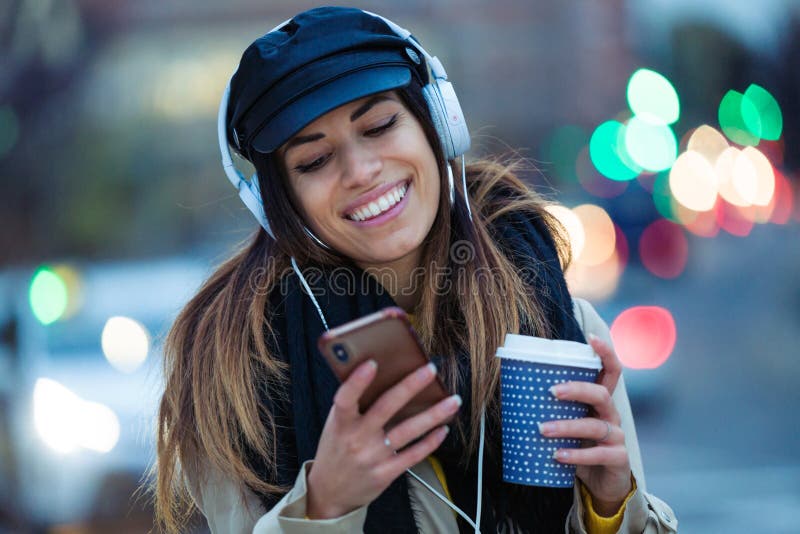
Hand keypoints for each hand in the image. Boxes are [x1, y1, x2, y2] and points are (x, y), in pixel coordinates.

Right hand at [306, 359, 461, 518]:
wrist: (330, 492)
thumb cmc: (336, 448)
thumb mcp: (336, 425)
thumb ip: (353, 404)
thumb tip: (381, 375)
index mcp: (341, 423)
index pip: (346, 399)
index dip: (357, 381)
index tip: (373, 363)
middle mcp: (357, 439)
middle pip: (386, 408)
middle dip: (410, 386)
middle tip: (430, 369)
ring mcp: (373, 457)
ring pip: (408, 431)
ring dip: (434, 415)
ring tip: (453, 401)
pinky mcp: (386, 473)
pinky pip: (414, 454)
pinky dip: (431, 441)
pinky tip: (443, 429)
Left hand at [539, 334, 632, 513]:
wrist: (600, 484)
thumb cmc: (578, 446)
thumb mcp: (566, 424)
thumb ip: (551, 409)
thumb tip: (511, 389)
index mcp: (600, 401)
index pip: (611, 371)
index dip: (605, 353)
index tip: (591, 338)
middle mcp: (612, 415)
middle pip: (601, 394)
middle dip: (577, 389)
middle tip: (551, 391)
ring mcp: (617, 437)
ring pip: (595, 425)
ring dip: (567, 426)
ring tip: (542, 429)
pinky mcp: (618, 459)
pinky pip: (598, 453)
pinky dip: (576, 454)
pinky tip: (558, 454)